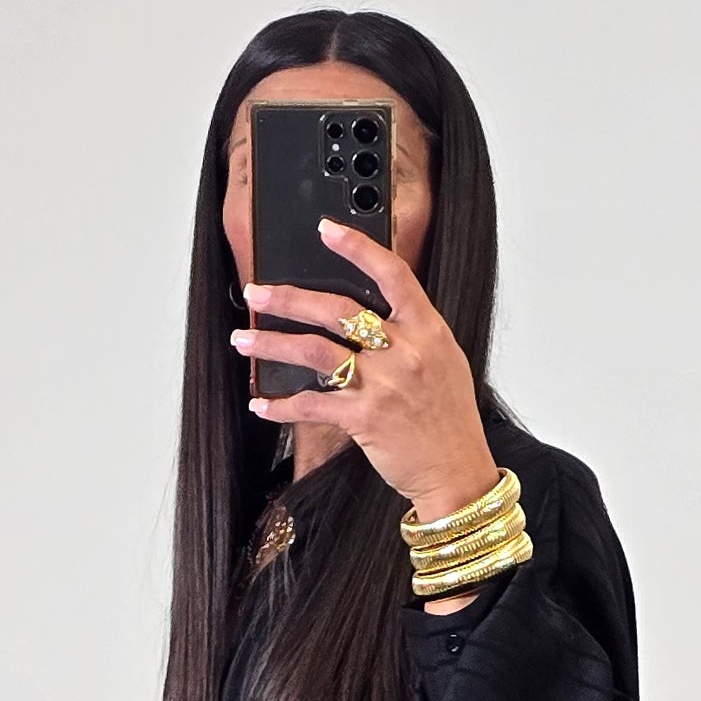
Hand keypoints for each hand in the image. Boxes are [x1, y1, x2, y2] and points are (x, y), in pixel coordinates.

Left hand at [235, 221, 499, 527]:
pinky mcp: (364, 417)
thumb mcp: (444, 360)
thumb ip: (411, 332)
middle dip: (289, 298)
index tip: (326, 230)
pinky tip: (261, 403)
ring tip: (243, 340)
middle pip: (337, 309)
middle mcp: (404, 351)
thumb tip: (368, 312)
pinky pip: (311, 405)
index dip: (357, 248)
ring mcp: (383, 384)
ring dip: (272, 343)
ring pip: (315, 351)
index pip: (392, 275)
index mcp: (427, 330)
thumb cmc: (449, 418)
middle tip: (256, 292)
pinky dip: (281, 405)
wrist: (457, 471)